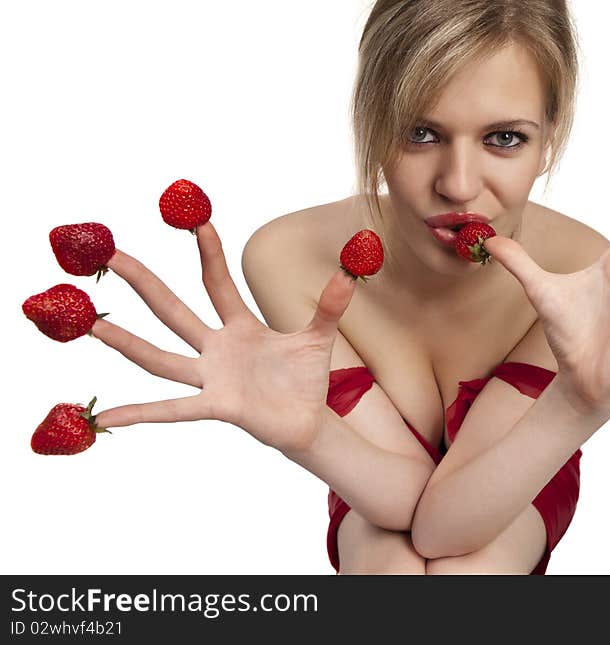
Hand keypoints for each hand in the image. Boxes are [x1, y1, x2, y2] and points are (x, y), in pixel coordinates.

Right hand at [90, 221, 355, 453]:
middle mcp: (216, 349)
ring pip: (160, 358)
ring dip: (125, 342)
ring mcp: (212, 378)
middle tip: (110, 254)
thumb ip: (329, 306)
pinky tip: (104, 416)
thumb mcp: (318, 337)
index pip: (217, 283)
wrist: (308, 422)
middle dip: (144, 282)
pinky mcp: (216, 406)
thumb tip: (351, 274)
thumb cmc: (306, 379)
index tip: (198, 220)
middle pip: (173, 310)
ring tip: (89, 323)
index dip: (208, 253)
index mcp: (240, 326)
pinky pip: (172, 410)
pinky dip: (139, 414)